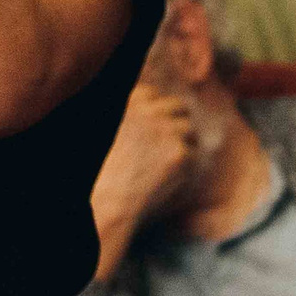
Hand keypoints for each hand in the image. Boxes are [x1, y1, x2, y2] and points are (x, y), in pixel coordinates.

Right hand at [90, 81, 198, 255]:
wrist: (108, 201)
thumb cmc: (101, 174)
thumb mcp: (109, 133)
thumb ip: (127, 120)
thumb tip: (145, 121)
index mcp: (127, 104)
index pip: (151, 94)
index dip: (156, 110)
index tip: (154, 125)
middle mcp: (147, 111)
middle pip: (177, 107)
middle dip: (176, 122)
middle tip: (172, 144)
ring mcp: (166, 129)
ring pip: (189, 130)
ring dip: (183, 144)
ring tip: (169, 165)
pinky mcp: (180, 152)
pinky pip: (194, 155)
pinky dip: (185, 168)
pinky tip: (169, 179)